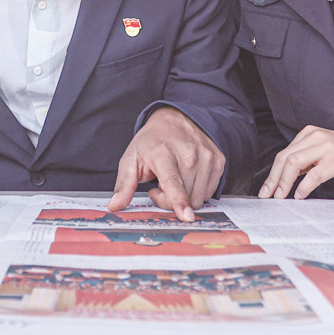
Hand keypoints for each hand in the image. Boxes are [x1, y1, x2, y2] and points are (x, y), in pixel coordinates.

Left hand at [108, 106, 224, 221]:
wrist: (176, 118)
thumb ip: (124, 184)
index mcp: (163, 153)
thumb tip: (114, 206)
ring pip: (198, 198)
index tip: (186, 215)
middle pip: (185, 197)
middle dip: (169, 200)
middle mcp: (189, 154)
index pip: (173, 181)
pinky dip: (196, 191)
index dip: (178, 200)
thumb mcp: (131, 159)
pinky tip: (186, 177)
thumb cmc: (152, 141)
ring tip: (173, 180)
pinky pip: (209, 192)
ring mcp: (207, 156)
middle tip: (159, 186)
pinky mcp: (219, 160)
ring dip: (184, 197)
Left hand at [260, 127, 333, 198]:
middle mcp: (315, 137)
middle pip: (284, 158)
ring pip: (294, 163)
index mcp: (310, 133)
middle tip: (266, 196)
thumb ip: (307, 159)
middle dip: (273, 179)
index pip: (284, 153)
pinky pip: (313, 175)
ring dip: (284, 182)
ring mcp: (326, 148)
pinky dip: (303, 187)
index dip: (272, 173)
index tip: (266, 189)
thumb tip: (286, 177)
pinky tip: (300, 195)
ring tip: (280, 197)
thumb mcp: (325, 151)